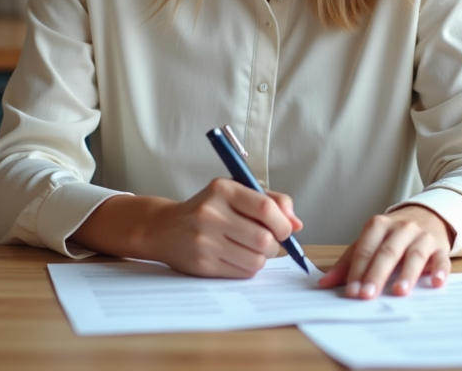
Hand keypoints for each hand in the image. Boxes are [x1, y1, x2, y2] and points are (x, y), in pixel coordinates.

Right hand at [91, 179, 302, 278]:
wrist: (164, 228)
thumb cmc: (208, 209)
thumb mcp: (235, 192)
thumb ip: (270, 201)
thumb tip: (297, 224)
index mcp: (222, 189)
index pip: (265, 208)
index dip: (283, 223)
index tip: (286, 228)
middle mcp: (211, 214)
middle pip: (264, 239)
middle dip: (275, 244)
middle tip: (268, 241)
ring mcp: (204, 241)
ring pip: (256, 260)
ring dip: (262, 258)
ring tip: (252, 249)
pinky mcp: (202, 264)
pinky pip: (242, 273)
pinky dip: (248, 267)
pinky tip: (237, 257)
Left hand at [318, 205, 451, 298]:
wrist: (427, 215)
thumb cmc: (393, 234)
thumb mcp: (370, 241)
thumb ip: (348, 262)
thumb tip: (324, 283)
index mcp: (378, 225)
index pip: (365, 249)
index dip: (357, 271)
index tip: (351, 292)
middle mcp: (401, 228)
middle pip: (387, 252)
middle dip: (376, 275)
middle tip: (367, 295)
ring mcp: (422, 236)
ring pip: (414, 255)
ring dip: (407, 274)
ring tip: (399, 291)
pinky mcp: (440, 247)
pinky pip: (442, 259)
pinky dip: (441, 271)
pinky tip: (437, 283)